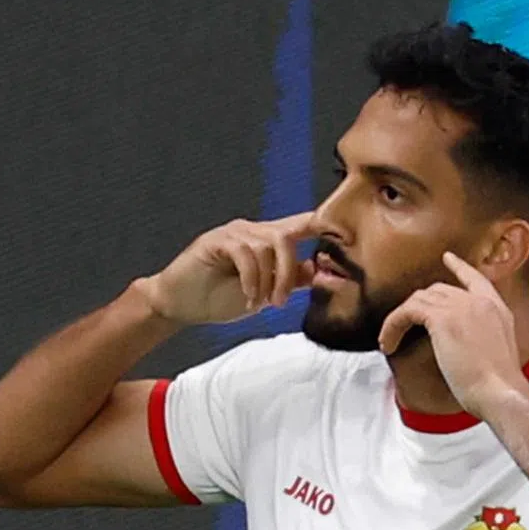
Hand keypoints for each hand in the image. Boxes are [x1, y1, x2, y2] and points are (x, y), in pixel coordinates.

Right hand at [134, 213, 316, 324]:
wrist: (181, 305)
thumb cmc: (221, 297)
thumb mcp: (267, 291)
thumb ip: (292, 279)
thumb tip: (323, 272)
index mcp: (269, 239)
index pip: (302, 224)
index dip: (324, 225)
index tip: (347, 235)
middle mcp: (253, 230)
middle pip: (287, 236)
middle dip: (288, 271)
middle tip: (280, 301)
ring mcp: (234, 233)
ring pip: (267, 246)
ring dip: (268, 280)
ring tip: (260, 302)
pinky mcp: (216, 241)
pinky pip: (244, 253)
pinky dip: (251, 278)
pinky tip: (248, 296)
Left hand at [378, 252, 528, 416]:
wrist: (500, 392)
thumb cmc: (499, 387)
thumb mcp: (498, 355)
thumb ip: (483, 341)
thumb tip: (464, 349)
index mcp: (498, 309)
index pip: (476, 278)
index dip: (459, 267)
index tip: (447, 258)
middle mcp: (480, 301)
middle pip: (439, 290)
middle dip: (417, 306)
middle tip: (402, 325)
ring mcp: (461, 307)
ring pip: (419, 300)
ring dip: (400, 319)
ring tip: (389, 341)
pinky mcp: (442, 319)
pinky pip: (407, 312)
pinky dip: (393, 326)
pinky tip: (388, 342)